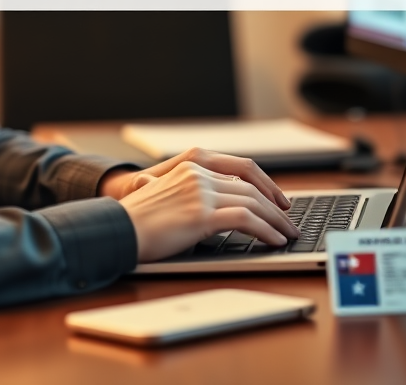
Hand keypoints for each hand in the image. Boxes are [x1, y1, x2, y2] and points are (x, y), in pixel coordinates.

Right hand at [100, 148, 299, 262]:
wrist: (115, 229)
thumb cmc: (139, 220)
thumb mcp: (170, 196)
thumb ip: (196, 194)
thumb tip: (229, 207)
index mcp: (192, 164)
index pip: (242, 169)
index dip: (266, 185)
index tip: (280, 201)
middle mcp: (198, 173)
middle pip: (252, 186)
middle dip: (276, 207)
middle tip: (290, 223)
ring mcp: (200, 192)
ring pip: (254, 202)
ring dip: (276, 221)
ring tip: (288, 235)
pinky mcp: (201, 214)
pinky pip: (246, 219)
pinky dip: (266, 230)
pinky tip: (274, 241)